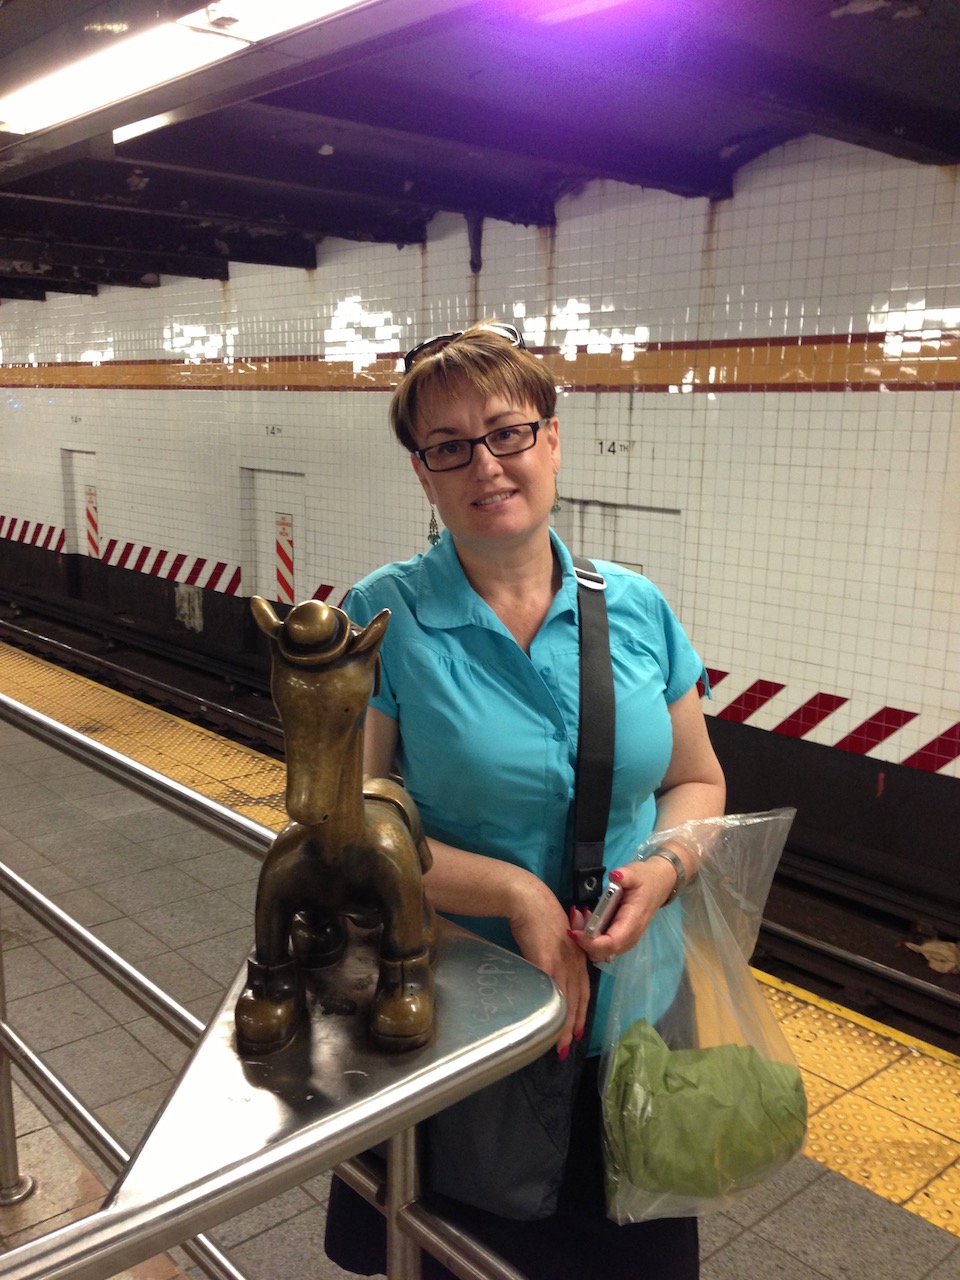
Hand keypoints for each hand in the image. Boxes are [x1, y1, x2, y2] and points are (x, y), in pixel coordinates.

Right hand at [508, 876, 590, 1057]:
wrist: (527, 898)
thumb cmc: (536, 915)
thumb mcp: (552, 938)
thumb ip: (554, 954)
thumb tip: (546, 972)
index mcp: (577, 954)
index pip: (583, 988)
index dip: (581, 1010)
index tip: (576, 1030)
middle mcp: (574, 959)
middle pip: (578, 998)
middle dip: (574, 1024)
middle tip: (567, 1047)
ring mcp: (562, 960)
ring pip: (567, 998)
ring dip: (564, 1023)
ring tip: (558, 1044)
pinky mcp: (548, 959)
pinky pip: (552, 989)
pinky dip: (551, 1007)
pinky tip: (546, 1021)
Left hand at [568, 856, 678, 963]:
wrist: (658, 885)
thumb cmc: (645, 880)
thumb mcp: (636, 873)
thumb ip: (626, 876)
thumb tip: (615, 876)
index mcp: (633, 923)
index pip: (612, 943)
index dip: (591, 943)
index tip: (574, 932)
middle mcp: (629, 937)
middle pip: (602, 952)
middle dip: (583, 941)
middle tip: (575, 917)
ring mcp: (625, 939)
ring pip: (600, 951)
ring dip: (585, 938)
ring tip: (579, 915)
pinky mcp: (619, 937)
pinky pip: (601, 945)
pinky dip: (589, 936)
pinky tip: (586, 917)